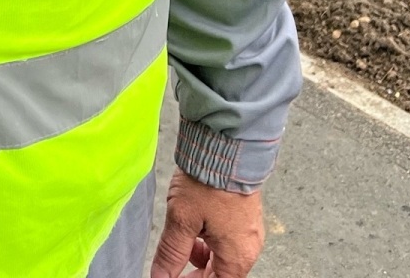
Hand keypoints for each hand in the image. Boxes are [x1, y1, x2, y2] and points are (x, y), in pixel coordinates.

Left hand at [149, 172, 264, 277]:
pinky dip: (209, 241)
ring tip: (185, 243)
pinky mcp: (244, 215)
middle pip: (220, 274)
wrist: (227, 145)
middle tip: (174, 267)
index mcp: (237, 256)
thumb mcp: (182, 220)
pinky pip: (227, 239)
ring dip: (201, 257)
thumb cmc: (210, 180)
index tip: (171, 277)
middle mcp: (248, 247)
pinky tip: (196, 230)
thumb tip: (160, 276)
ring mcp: (248, 231)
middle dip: (196, 273)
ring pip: (223, 257)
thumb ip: (171, 253)